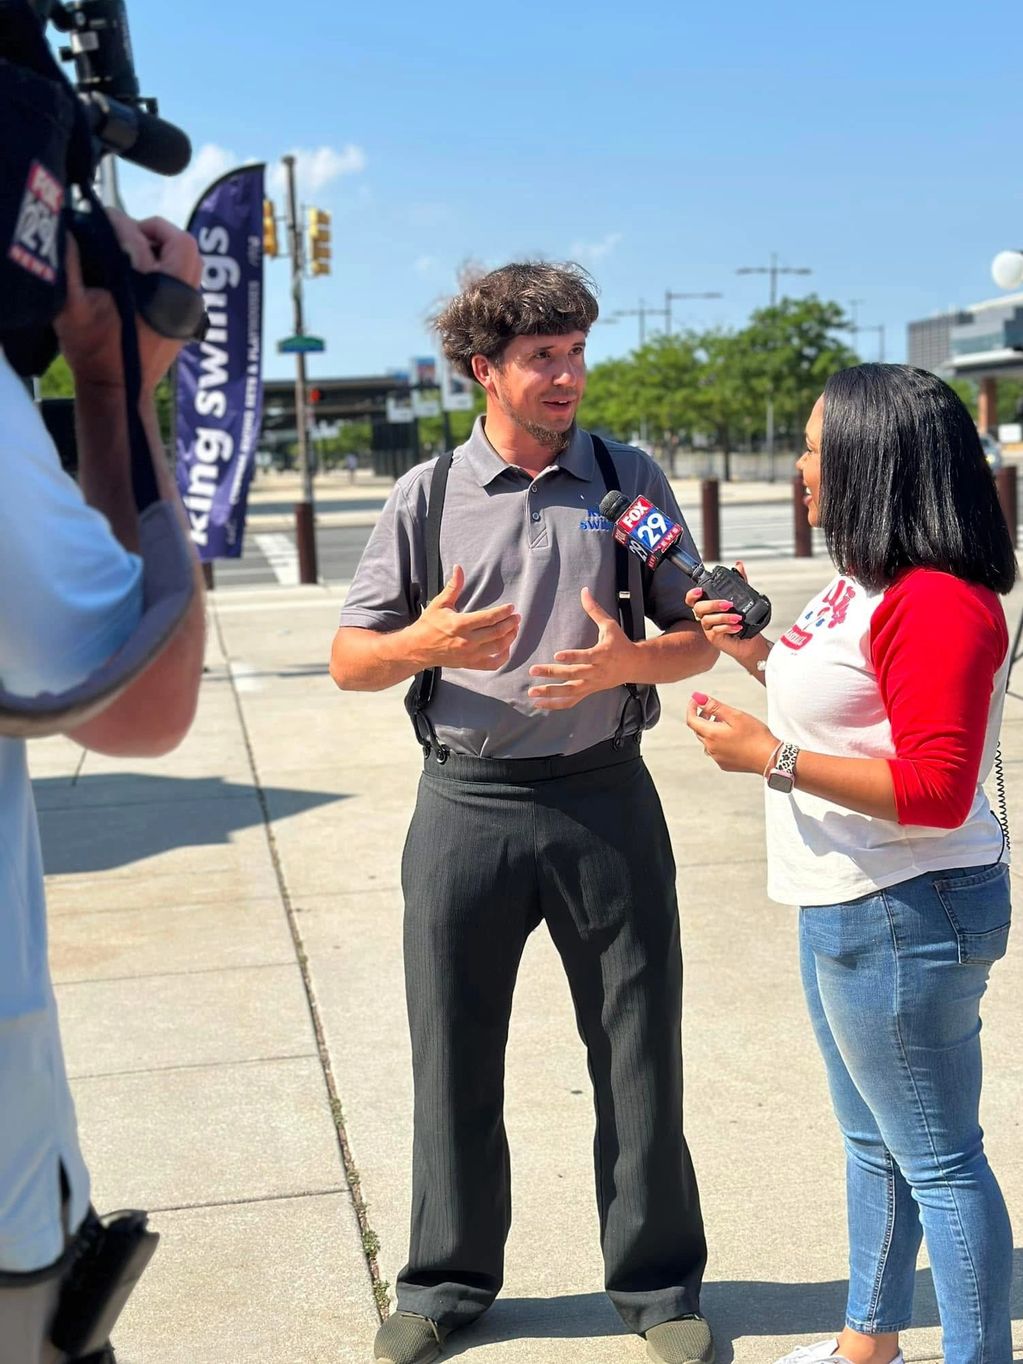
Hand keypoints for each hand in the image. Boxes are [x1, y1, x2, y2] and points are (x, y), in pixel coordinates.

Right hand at [55, 210, 201, 395]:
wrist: (118, 388)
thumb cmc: (93, 350)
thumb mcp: (71, 307)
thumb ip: (70, 265)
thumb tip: (74, 231)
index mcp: (150, 290)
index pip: (136, 239)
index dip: (115, 222)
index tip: (100, 217)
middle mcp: (177, 298)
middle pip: (182, 243)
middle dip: (155, 230)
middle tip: (129, 233)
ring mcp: (188, 309)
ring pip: (193, 261)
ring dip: (168, 248)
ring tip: (139, 251)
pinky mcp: (189, 319)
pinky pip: (192, 281)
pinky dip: (174, 268)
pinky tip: (148, 274)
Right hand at [408, 565, 519, 670]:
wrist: (418, 648)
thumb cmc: (429, 624)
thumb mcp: (440, 603)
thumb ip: (453, 587)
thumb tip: (459, 568)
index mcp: (459, 624)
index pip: (489, 618)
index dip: (503, 612)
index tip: (511, 607)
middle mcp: (466, 641)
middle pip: (497, 632)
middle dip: (511, 623)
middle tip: (517, 617)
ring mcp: (469, 655)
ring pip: (498, 647)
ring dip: (510, 637)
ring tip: (514, 628)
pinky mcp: (470, 664)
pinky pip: (493, 664)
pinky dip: (504, 656)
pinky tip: (506, 647)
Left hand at [527, 587, 635, 709]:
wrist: (634, 666)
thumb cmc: (620, 643)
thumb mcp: (610, 625)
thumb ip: (594, 610)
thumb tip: (584, 591)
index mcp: (603, 655)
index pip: (586, 657)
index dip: (572, 657)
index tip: (557, 655)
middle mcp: (597, 672)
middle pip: (573, 675)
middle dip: (553, 674)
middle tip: (533, 670)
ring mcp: (592, 684)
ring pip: (570, 692)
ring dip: (550, 694)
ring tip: (532, 692)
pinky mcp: (589, 691)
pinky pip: (571, 701)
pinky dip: (555, 704)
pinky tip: (540, 703)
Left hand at [685, 690, 777, 774]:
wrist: (770, 758)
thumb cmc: (756, 735)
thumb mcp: (735, 715)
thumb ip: (714, 706)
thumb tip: (698, 698)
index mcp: (711, 735)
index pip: (691, 720)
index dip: (692, 708)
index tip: (696, 700)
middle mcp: (710, 749)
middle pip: (699, 730)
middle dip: (703, 718)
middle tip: (714, 710)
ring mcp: (717, 758)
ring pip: (707, 741)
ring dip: (711, 730)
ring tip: (726, 723)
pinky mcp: (724, 764)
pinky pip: (715, 750)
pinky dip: (718, 741)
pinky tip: (733, 737)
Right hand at [686, 560, 766, 670]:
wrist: (750, 639)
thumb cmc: (743, 619)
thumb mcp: (743, 597)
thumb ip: (740, 581)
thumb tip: (739, 565)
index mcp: (708, 605)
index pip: (692, 599)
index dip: (692, 594)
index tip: (700, 590)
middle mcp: (705, 616)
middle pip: (699, 608)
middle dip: (713, 604)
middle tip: (729, 604)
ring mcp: (708, 627)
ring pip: (708, 620)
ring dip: (724, 617)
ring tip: (738, 617)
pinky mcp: (713, 637)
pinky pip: (716, 631)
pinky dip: (727, 627)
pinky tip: (738, 627)